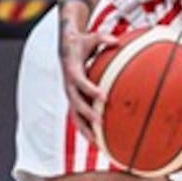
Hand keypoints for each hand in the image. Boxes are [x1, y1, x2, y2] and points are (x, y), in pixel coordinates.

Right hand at [59, 13, 104, 138]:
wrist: (65, 48)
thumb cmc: (81, 43)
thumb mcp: (90, 38)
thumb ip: (102, 38)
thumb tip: (116, 40)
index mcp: (72, 70)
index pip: (79, 82)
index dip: (90, 89)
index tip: (103, 97)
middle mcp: (69, 85)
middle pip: (75, 103)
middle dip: (87, 113)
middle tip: (100, 121)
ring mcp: (70, 95)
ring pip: (74, 116)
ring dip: (85, 129)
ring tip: (97, 143)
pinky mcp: (73, 101)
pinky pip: (78, 118)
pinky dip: (86, 130)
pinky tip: (98, 142)